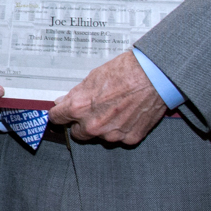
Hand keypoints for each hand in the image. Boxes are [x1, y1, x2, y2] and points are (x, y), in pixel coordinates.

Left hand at [48, 50, 166, 144]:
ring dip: (102, 127)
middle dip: (81, 123)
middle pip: (77, 133)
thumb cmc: (125, 72)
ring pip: (99, 137)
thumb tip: (62, 102)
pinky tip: (128, 114)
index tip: (62, 114)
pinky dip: (121, 129)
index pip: (57, 118)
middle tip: (93, 110)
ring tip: (115, 109)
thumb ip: (75, 95)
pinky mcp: (130, 138)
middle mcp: (93, 125)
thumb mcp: (92, 78)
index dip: (60, 114)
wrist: (154, 76)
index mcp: (79, 108)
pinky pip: (119, 138)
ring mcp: (112, 134)